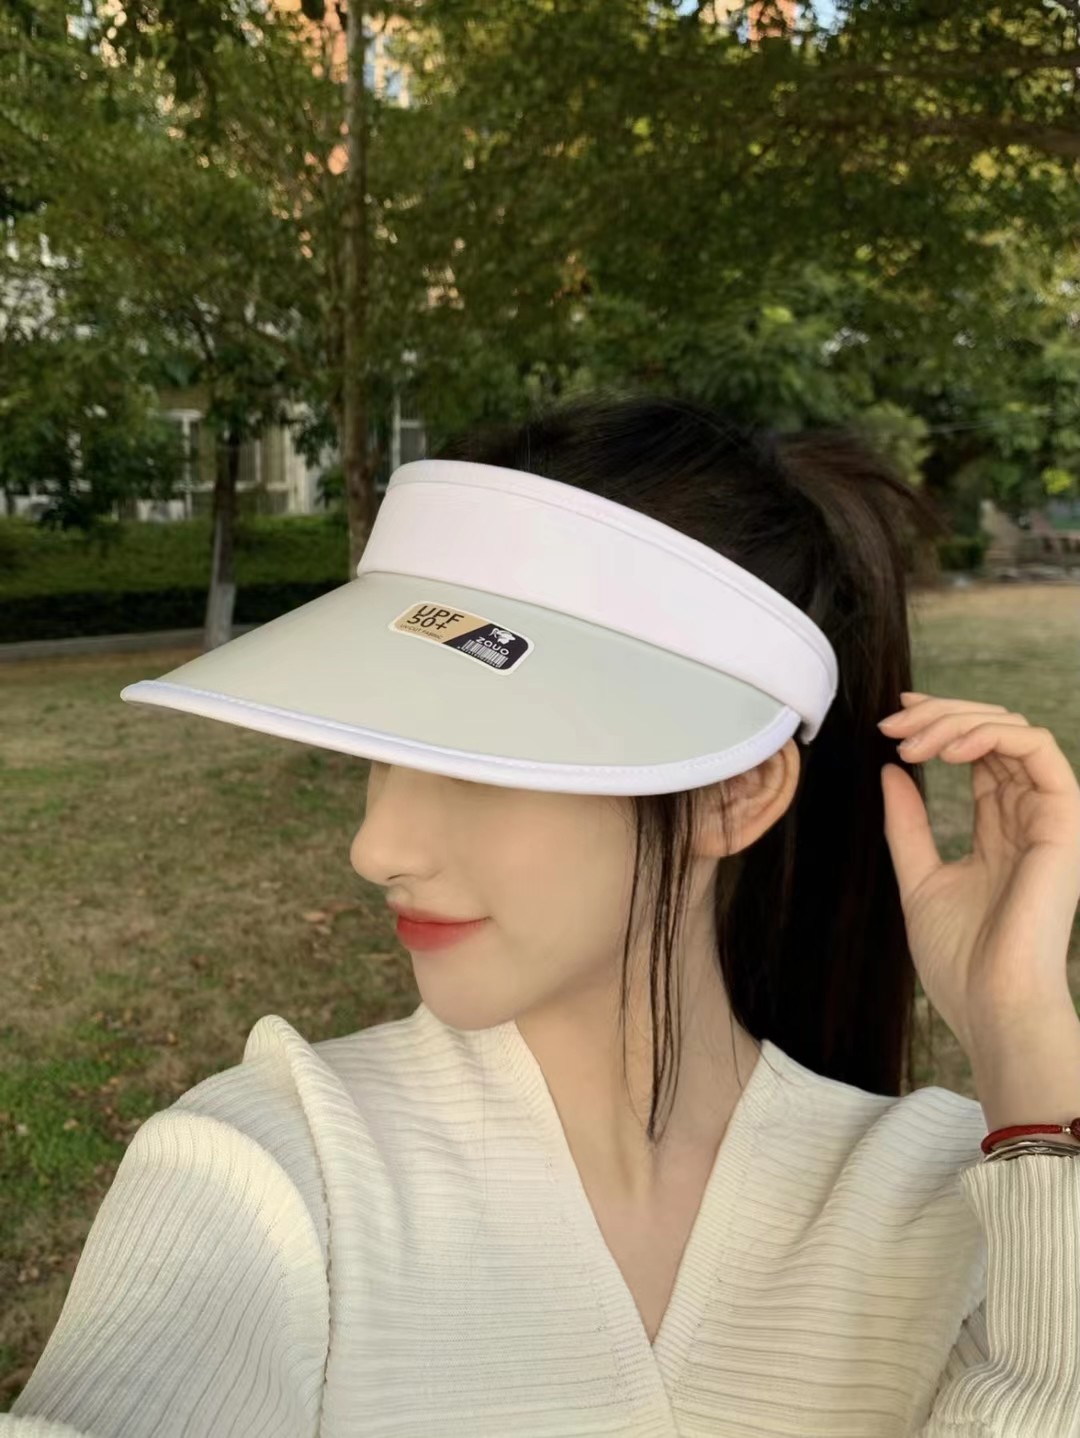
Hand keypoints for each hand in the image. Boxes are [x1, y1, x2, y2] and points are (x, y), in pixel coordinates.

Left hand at [877, 691, 1079, 1059]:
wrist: (992, 1003)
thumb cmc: (960, 959)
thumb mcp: (918, 879)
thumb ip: (908, 825)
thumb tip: (891, 772)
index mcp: (1001, 832)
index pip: (977, 756)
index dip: (939, 725)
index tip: (892, 720)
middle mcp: (1028, 818)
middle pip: (993, 735)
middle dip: (939, 716)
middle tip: (891, 724)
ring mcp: (1048, 818)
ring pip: (1013, 731)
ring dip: (956, 722)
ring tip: (909, 741)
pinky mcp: (1063, 820)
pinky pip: (1038, 748)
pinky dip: (989, 734)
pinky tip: (946, 749)